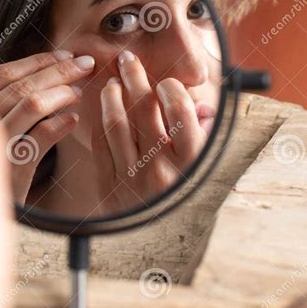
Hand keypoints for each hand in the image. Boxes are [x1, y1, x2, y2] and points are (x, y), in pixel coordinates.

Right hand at [0, 51, 94, 202]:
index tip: (64, 55)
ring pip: (29, 106)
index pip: (2, 74)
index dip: (35, 62)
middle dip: (56, 71)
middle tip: (85, 64)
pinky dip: (58, 126)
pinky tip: (73, 120)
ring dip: (60, 93)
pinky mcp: (10, 171)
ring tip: (79, 90)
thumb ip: (8, 103)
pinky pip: (38, 140)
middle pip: (19, 85)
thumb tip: (48, 71)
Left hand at [92, 51, 208, 213]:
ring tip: (112, 81)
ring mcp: (131, 178)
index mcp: (190, 164)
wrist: (159, 247)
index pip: (181, 113)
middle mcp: (161, 170)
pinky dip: (100, 120)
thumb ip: (204, 134)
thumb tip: (201, 105)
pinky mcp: (109, 185)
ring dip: (112, 96)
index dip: (172, 90)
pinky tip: (102, 108)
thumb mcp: (206, 167)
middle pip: (144, 110)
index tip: (166, 82)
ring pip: (116, 123)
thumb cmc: (187, 200)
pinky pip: (100, 143)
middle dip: (135, 78)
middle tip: (128, 60)